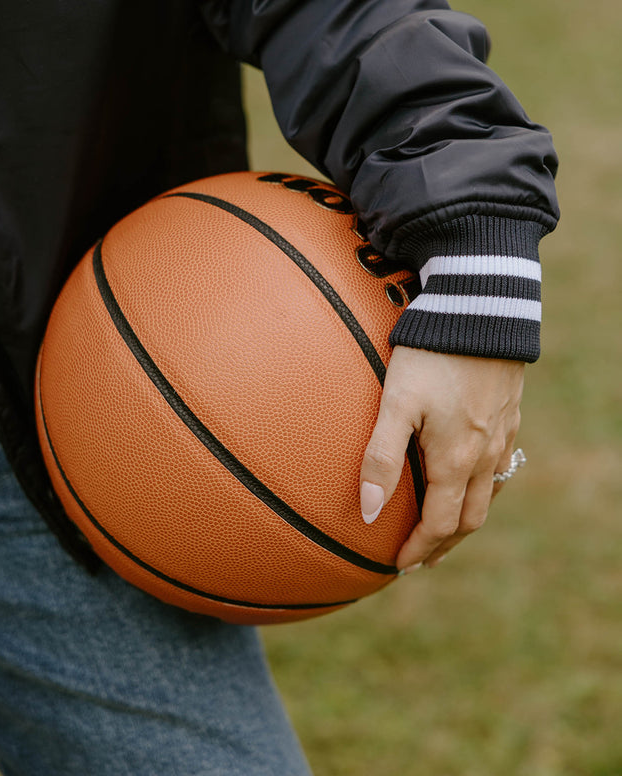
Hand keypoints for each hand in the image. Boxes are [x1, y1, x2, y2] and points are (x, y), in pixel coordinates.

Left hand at [359, 346, 524, 571]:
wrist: (481, 312)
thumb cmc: (431, 356)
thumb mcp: (396, 403)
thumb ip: (380, 457)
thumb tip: (368, 513)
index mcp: (457, 460)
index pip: (441, 525)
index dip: (420, 550)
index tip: (400, 566)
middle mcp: (485, 455)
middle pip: (470, 518)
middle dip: (444, 543)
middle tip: (422, 557)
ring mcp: (502, 434)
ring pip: (489, 492)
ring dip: (466, 517)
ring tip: (445, 526)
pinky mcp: (509, 413)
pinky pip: (501, 463)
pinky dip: (483, 484)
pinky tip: (469, 474)